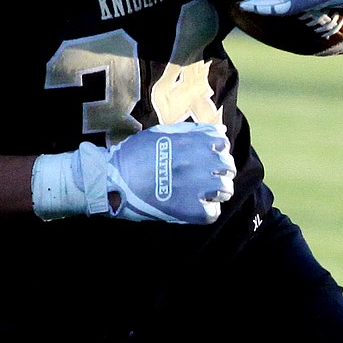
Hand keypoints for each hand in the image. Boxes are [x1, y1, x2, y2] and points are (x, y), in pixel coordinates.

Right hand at [31, 122, 235, 223]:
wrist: (114, 179)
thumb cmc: (135, 153)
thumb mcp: (160, 133)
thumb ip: (191, 131)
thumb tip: (219, 130)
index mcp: (192, 142)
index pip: (222, 143)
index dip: (216, 150)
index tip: (206, 156)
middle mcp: (200, 163)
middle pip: (228, 166)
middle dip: (219, 170)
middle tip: (204, 176)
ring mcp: (197, 187)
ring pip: (225, 190)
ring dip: (216, 191)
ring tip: (200, 192)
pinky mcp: (192, 210)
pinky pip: (212, 212)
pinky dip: (205, 210)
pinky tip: (192, 206)